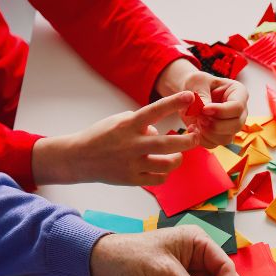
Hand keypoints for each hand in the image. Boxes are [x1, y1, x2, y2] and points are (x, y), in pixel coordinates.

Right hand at [32, 92, 199, 186]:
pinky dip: (165, 174)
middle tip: (196, 137)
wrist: (79, 158)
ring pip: (166, 164)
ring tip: (178, 155)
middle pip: (167, 143)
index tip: (190, 96)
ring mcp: (132, 164)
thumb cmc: (102, 136)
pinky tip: (163, 169)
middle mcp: (132, 144)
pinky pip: (158, 179)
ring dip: (178, 159)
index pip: (155, 110)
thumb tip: (159, 131)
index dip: (174, 103)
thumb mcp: (118, 121)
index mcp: (128, 125)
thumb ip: (141, 123)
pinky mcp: (132, 179)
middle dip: (188, 140)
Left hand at [156, 59, 248, 147]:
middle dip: (215, 125)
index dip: (220, 111)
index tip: (204, 109)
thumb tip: (204, 110)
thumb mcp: (197, 82)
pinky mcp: (220, 135)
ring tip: (196, 121)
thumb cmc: (196, 83)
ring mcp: (231, 125)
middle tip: (199, 117)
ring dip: (208, 133)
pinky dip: (201, 139)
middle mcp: (239, 111)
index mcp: (239, 93)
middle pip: (236, 125)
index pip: (237, 107)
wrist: (189, 95)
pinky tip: (193, 128)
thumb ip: (202, 95)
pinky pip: (214, 144)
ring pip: (226, 138)